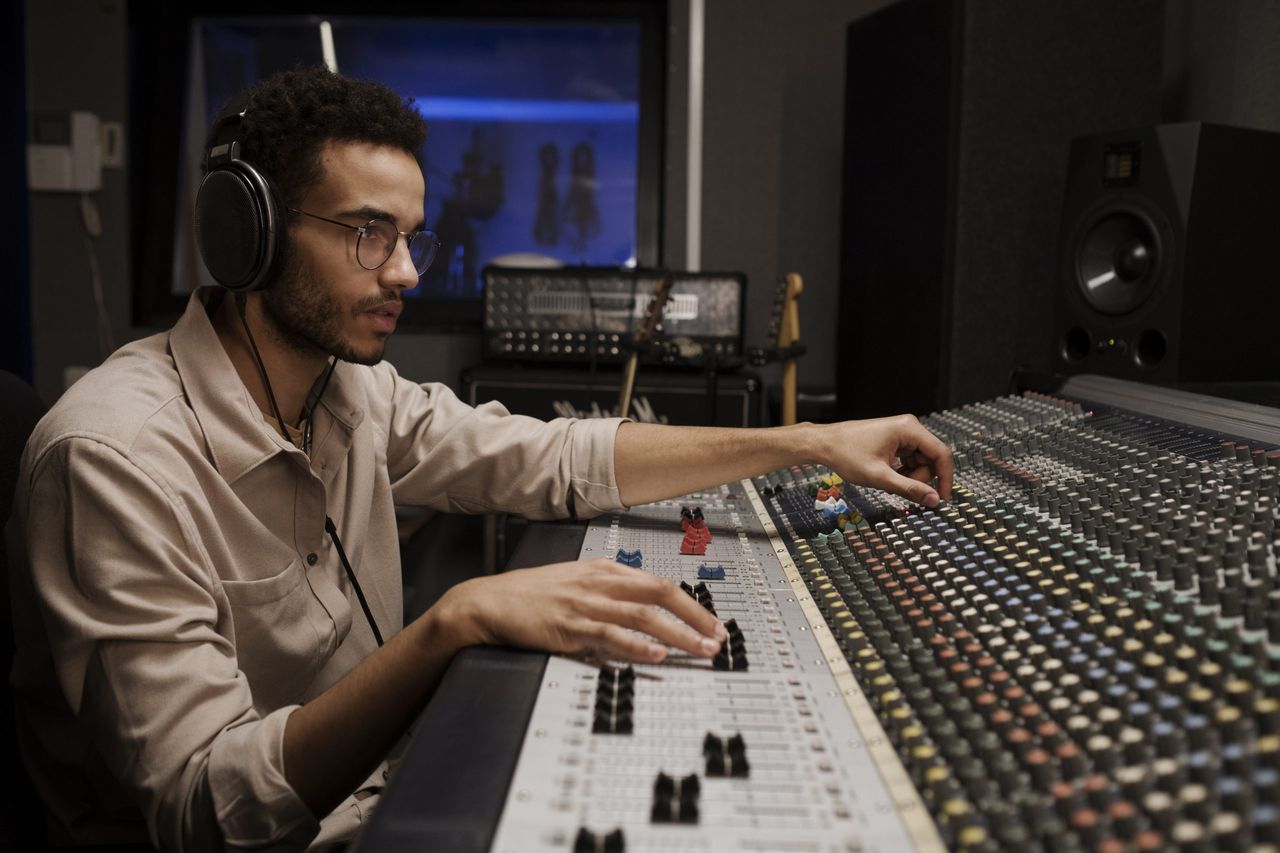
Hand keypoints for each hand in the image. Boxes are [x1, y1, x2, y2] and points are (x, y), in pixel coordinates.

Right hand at [442, 559, 727, 662]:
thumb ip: (610, 593)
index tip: (712, 623)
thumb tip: (644, 611)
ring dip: (678, 634)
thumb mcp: (576, 583)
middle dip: (695, 617)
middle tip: (718, 638)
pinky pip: (610, 636)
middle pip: (660, 594)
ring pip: (643, 616)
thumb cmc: (530, 597)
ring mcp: (586, 604)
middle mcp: (599, 583)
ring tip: (701, 650)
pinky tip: (656, 654)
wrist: (487, 603)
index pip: (659, 584)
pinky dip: (636, 645)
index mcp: (604, 570)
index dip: (691, 604)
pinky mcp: (570, 627)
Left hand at [821, 414, 952, 506]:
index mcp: (909, 429)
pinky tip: (886, 476)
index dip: (946, 478)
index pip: (941, 453)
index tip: (942, 498)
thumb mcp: (879, 477)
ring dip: (909, 477)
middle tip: (899, 488)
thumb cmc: (846, 454)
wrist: (824, 444)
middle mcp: (908, 428)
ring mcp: (902, 434)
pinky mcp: (895, 441)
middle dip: (920, 478)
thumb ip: (909, 489)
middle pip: (931, 459)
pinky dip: (902, 473)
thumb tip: (933, 500)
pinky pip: (910, 460)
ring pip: (920, 462)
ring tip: (888, 481)